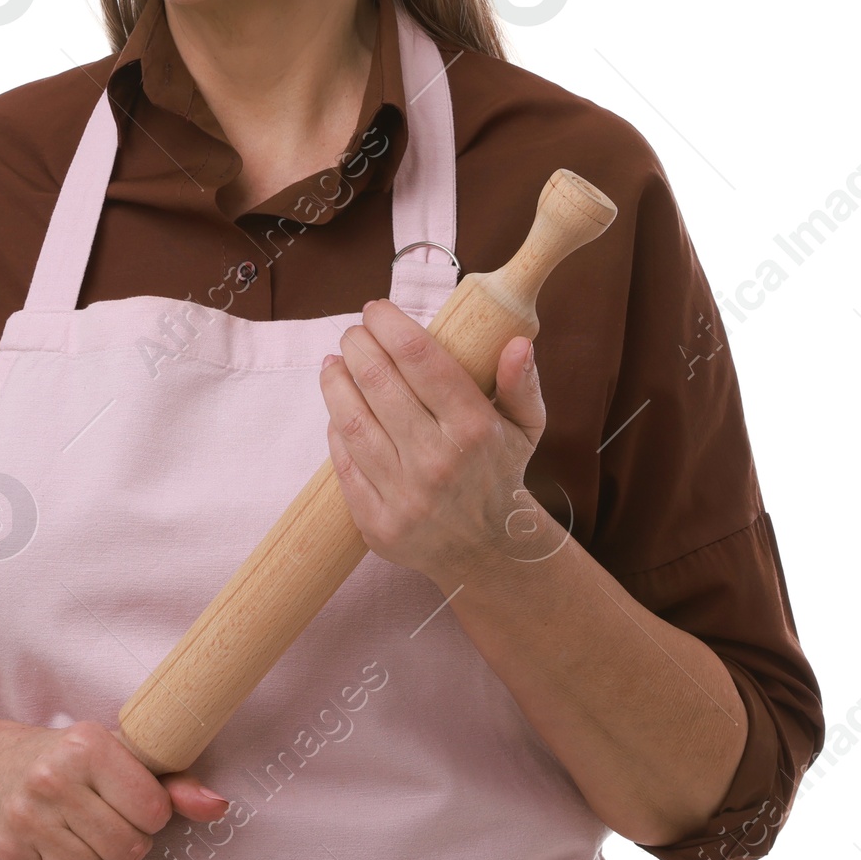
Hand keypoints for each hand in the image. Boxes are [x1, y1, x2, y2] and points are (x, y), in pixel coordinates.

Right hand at [0, 719, 229, 859]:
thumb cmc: (69, 761)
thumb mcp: (120, 756)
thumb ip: (174, 782)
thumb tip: (218, 806)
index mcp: (87, 745)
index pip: (152, 810)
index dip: (154, 814)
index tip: (139, 803)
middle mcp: (52, 780)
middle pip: (129, 848)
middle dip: (132, 842)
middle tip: (114, 821)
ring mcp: (26, 820)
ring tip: (92, 835)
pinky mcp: (10, 856)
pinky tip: (63, 845)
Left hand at [320, 298, 547, 583]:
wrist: (489, 550)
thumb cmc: (501, 470)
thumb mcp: (526, 427)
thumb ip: (521, 383)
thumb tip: (517, 343)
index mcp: (475, 429)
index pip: (421, 360)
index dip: (390, 325)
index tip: (376, 308)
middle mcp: (438, 462)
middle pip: (379, 383)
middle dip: (358, 345)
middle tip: (354, 332)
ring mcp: (405, 496)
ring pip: (351, 421)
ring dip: (335, 381)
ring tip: (334, 361)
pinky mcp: (378, 523)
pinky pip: (343, 463)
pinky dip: (335, 427)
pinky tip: (338, 406)